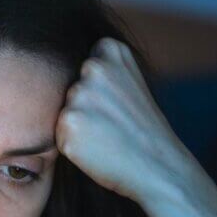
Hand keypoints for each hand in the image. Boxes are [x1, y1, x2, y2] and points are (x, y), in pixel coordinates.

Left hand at [55, 37, 192, 204]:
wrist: (159, 167)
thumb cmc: (142, 128)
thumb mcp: (131, 81)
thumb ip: (106, 66)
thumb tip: (64, 60)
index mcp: (110, 49)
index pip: (81, 67)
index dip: (98, 91)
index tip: (118, 103)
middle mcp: (94, 67)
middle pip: (69, 90)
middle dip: (85, 109)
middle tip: (113, 124)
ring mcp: (81, 94)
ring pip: (62, 112)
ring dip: (78, 127)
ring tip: (107, 136)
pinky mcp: (69, 122)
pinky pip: (58, 134)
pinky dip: (72, 146)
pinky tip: (97, 148)